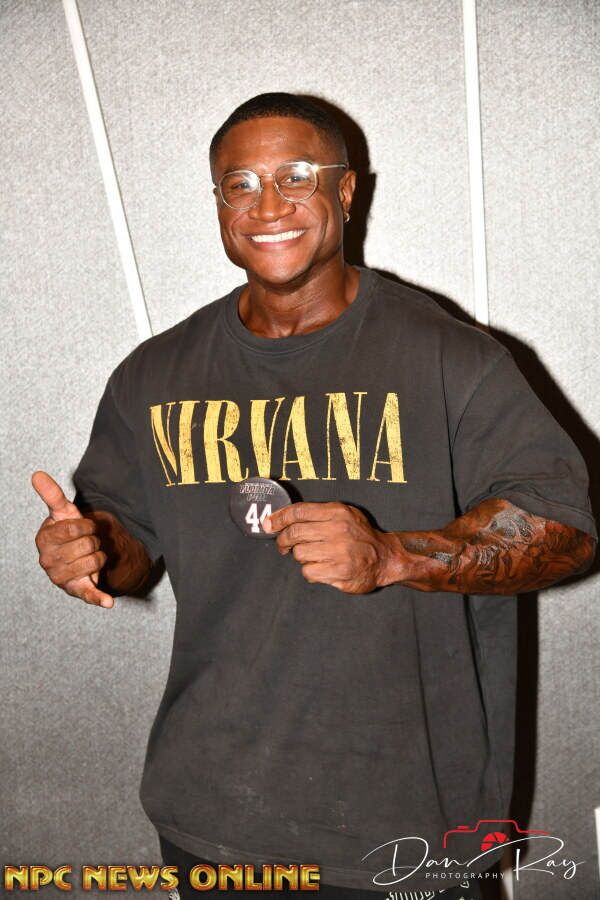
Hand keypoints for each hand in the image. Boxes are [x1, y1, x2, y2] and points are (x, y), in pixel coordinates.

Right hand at [32, 471, 113, 607]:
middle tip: (87, 543)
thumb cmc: (68, 532)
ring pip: (94, 562)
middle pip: (87, 545)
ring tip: (89, 555)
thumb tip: (37, 474)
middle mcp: (47, 561)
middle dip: (94, 541)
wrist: (75, 555)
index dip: (87, 525)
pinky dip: (98, 598)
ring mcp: (60, 578)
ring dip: (99, 556)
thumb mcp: (62, 512)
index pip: (75, 528)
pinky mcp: (76, 590)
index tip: (85, 527)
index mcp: (44, 540)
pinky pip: (88, 594)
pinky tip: (107, 601)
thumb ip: (52, 494)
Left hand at [263, 501, 395, 593]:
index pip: (299, 511)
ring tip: (313, 556)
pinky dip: (310, 571)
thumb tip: (279, 517)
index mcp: (337, 512)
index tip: (268, 524)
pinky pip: (308, 571)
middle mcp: (338, 530)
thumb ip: (316, 513)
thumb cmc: (359, 535)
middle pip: (294, 533)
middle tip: (284, 545)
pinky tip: (321, 568)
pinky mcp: (339, 572)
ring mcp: (339, 552)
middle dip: (283, 541)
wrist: (385, 558)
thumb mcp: (343, 514)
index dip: (279, 518)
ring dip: (301, 557)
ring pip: (299, 554)